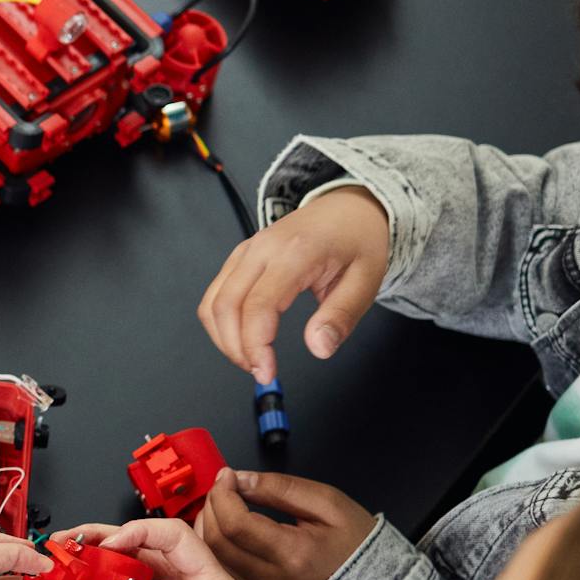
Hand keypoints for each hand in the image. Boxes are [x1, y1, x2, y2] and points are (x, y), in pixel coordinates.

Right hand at [197, 187, 388, 381]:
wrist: (348, 207)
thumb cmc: (357, 240)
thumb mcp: (366, 280)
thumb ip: (341, 316)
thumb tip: (319, 348)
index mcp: (295, 252)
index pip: (258, 305)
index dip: (255, 345)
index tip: (267, 372)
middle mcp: (262, 248)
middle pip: (226, 305)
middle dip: (235, 348)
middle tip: (261, 372)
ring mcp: (246, 251)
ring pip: (213, 302)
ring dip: (224, 338)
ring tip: (252, 359)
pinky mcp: (240, 258)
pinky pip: (216, 294)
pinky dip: (222, 322)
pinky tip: (243, 338)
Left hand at [197, 469, 376, 579]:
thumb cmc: (355, 544)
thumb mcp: (327, 503)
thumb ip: (280, 488)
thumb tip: (241, 479)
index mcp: (293, 555)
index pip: (236, 524)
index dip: (223, 494)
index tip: (228, 475)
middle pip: (218, 542)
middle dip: (211, 506)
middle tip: (223, 486)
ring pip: (212, 561)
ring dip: (206, 528)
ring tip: (220, 504)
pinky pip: (221, 574)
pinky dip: (213, 549)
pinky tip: (222, 529)